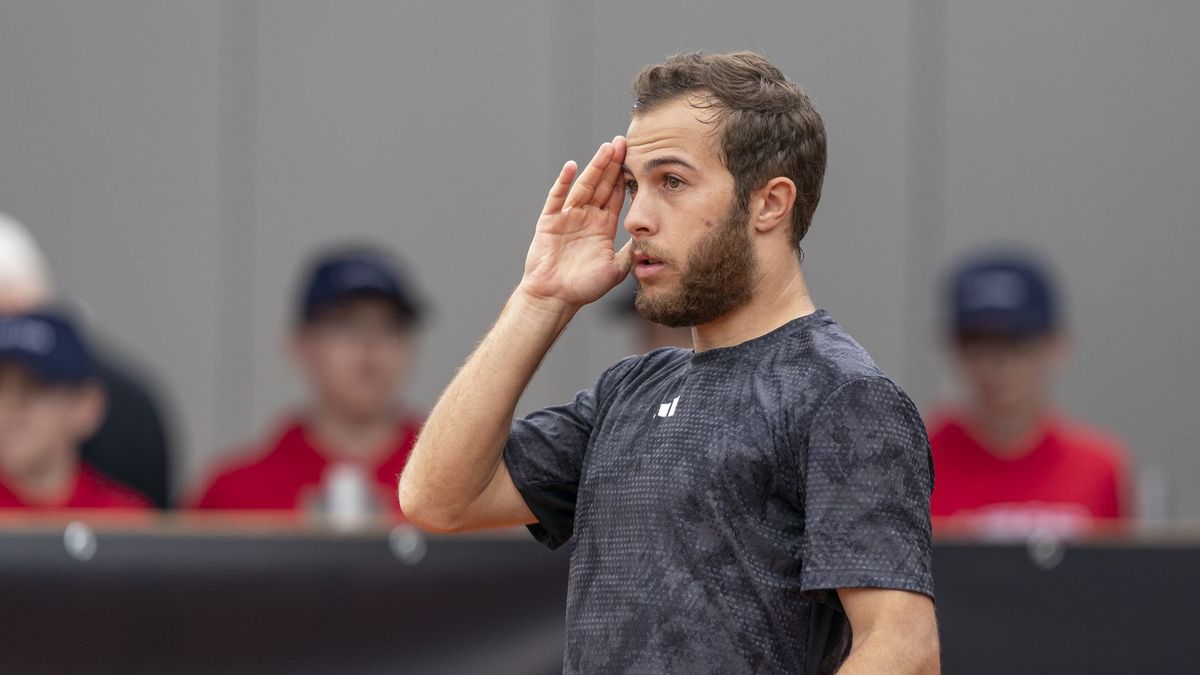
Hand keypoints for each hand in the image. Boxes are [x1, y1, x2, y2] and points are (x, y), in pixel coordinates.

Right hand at [518, 136, 632, 311]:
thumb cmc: (584, 288)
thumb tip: (652, 239)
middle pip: (602, 184)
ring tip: (606, 149)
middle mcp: (586, 217)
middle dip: (613, 164)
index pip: (617, 195)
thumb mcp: (616, 269)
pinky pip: (557, 198)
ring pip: (584, 186)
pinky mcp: (549, 221)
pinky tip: (572, 167)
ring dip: (595, 167)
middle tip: (624, 142)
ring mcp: (567, 217)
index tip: (637, 159)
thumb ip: (631, 252)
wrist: (555, 298)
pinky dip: (563, 183)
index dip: (626, 177)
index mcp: (602, 226)